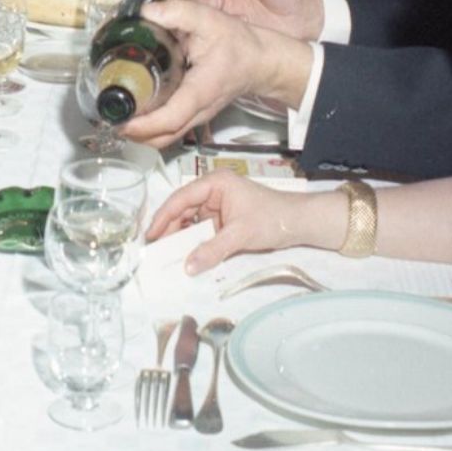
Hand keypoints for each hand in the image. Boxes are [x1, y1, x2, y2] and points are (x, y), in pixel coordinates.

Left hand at [116, 0, 309, 147]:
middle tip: (109, 116)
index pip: (171, 119)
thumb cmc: (240, 44)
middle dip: (135, 134)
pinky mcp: (197, 113)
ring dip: (142, 134)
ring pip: (167, 138)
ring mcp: (198, 116)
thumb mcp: (209, 19)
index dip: (144, 125)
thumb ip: (177, 12)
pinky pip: (173, 130)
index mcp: (200, 91)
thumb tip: (145, 12)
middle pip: (164, 137)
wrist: (262, 60)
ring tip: (118, 115)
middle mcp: (199, 110)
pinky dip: (152, 129)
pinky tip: (138, 111)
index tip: (122, 121)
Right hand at [147, 171, 306, 272]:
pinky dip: (195, 242)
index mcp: (215, 183)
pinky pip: (203, 231)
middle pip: (184, 209)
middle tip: (155, 250)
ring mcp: (219, 206)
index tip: (150, 235)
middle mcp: (214, 192)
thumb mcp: (241, 234)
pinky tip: (186, 255)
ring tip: (166, 255)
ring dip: (182, 237)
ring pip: (192, 222)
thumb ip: (213, 250)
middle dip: (170, 229)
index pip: (181, 198)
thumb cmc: (272, 219)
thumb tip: (187, 267)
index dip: (164, 216)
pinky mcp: (224, 221)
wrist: (300, 224)